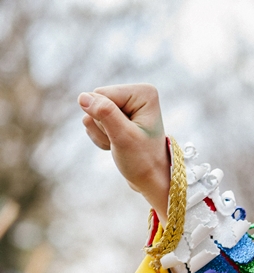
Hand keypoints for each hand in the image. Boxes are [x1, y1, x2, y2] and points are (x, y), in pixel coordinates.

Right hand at [78, 84, 168, 221]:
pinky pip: (93, 121)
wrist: (151, 179)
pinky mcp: (117, 115)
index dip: (104, 117)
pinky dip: (101, 137)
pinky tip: (117, 144)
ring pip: (91, 113)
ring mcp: (126, 105)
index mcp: (143, 92)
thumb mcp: (124, 137)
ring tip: (121, 144)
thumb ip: (105, 114)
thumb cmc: (143, 160)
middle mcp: (136, 94)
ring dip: (102, 133)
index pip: (101, 94)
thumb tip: (83, 96)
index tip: (125, 133)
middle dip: (103, 125)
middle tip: (122, 141)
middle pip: (95, 101)